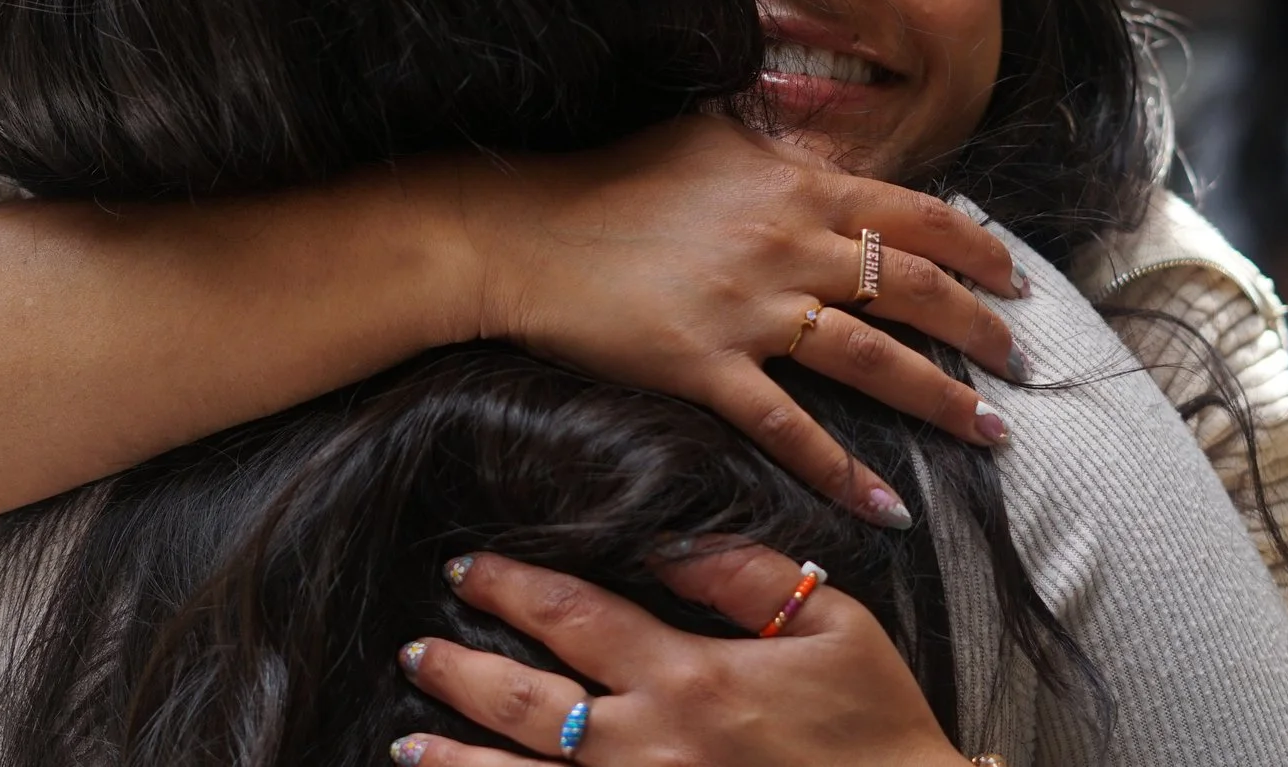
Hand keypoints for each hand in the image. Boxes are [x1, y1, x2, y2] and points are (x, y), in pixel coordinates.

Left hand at [389, 547, 971, 766]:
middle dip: (462, 671)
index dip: (514, 591)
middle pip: (528, 705)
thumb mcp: (837, 628)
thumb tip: (667, 542)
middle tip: (414, 645)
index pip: (577, 620)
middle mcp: (651, 750)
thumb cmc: (881, 731)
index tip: (467, 569)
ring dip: (459, 760)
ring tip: (407, 740)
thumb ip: (750, 578)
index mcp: (693, 680)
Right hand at [461, 116, 1022, 525]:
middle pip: (915, 289)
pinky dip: (843, 472)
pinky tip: (885, 506)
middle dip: (982, 328)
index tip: (1014, 278)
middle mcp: (788, 244)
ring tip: (993, 431)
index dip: (977, 250)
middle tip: (1021, 360)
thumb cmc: (608, 178)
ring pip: (874, 358)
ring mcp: (750, 310)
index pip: (915, 215)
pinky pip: (789, 429)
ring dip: (943, 398)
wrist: (522, 229)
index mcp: (794, 185)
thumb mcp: (708, 139)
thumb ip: (778, 156)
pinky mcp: (706, 367)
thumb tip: (829, 162)